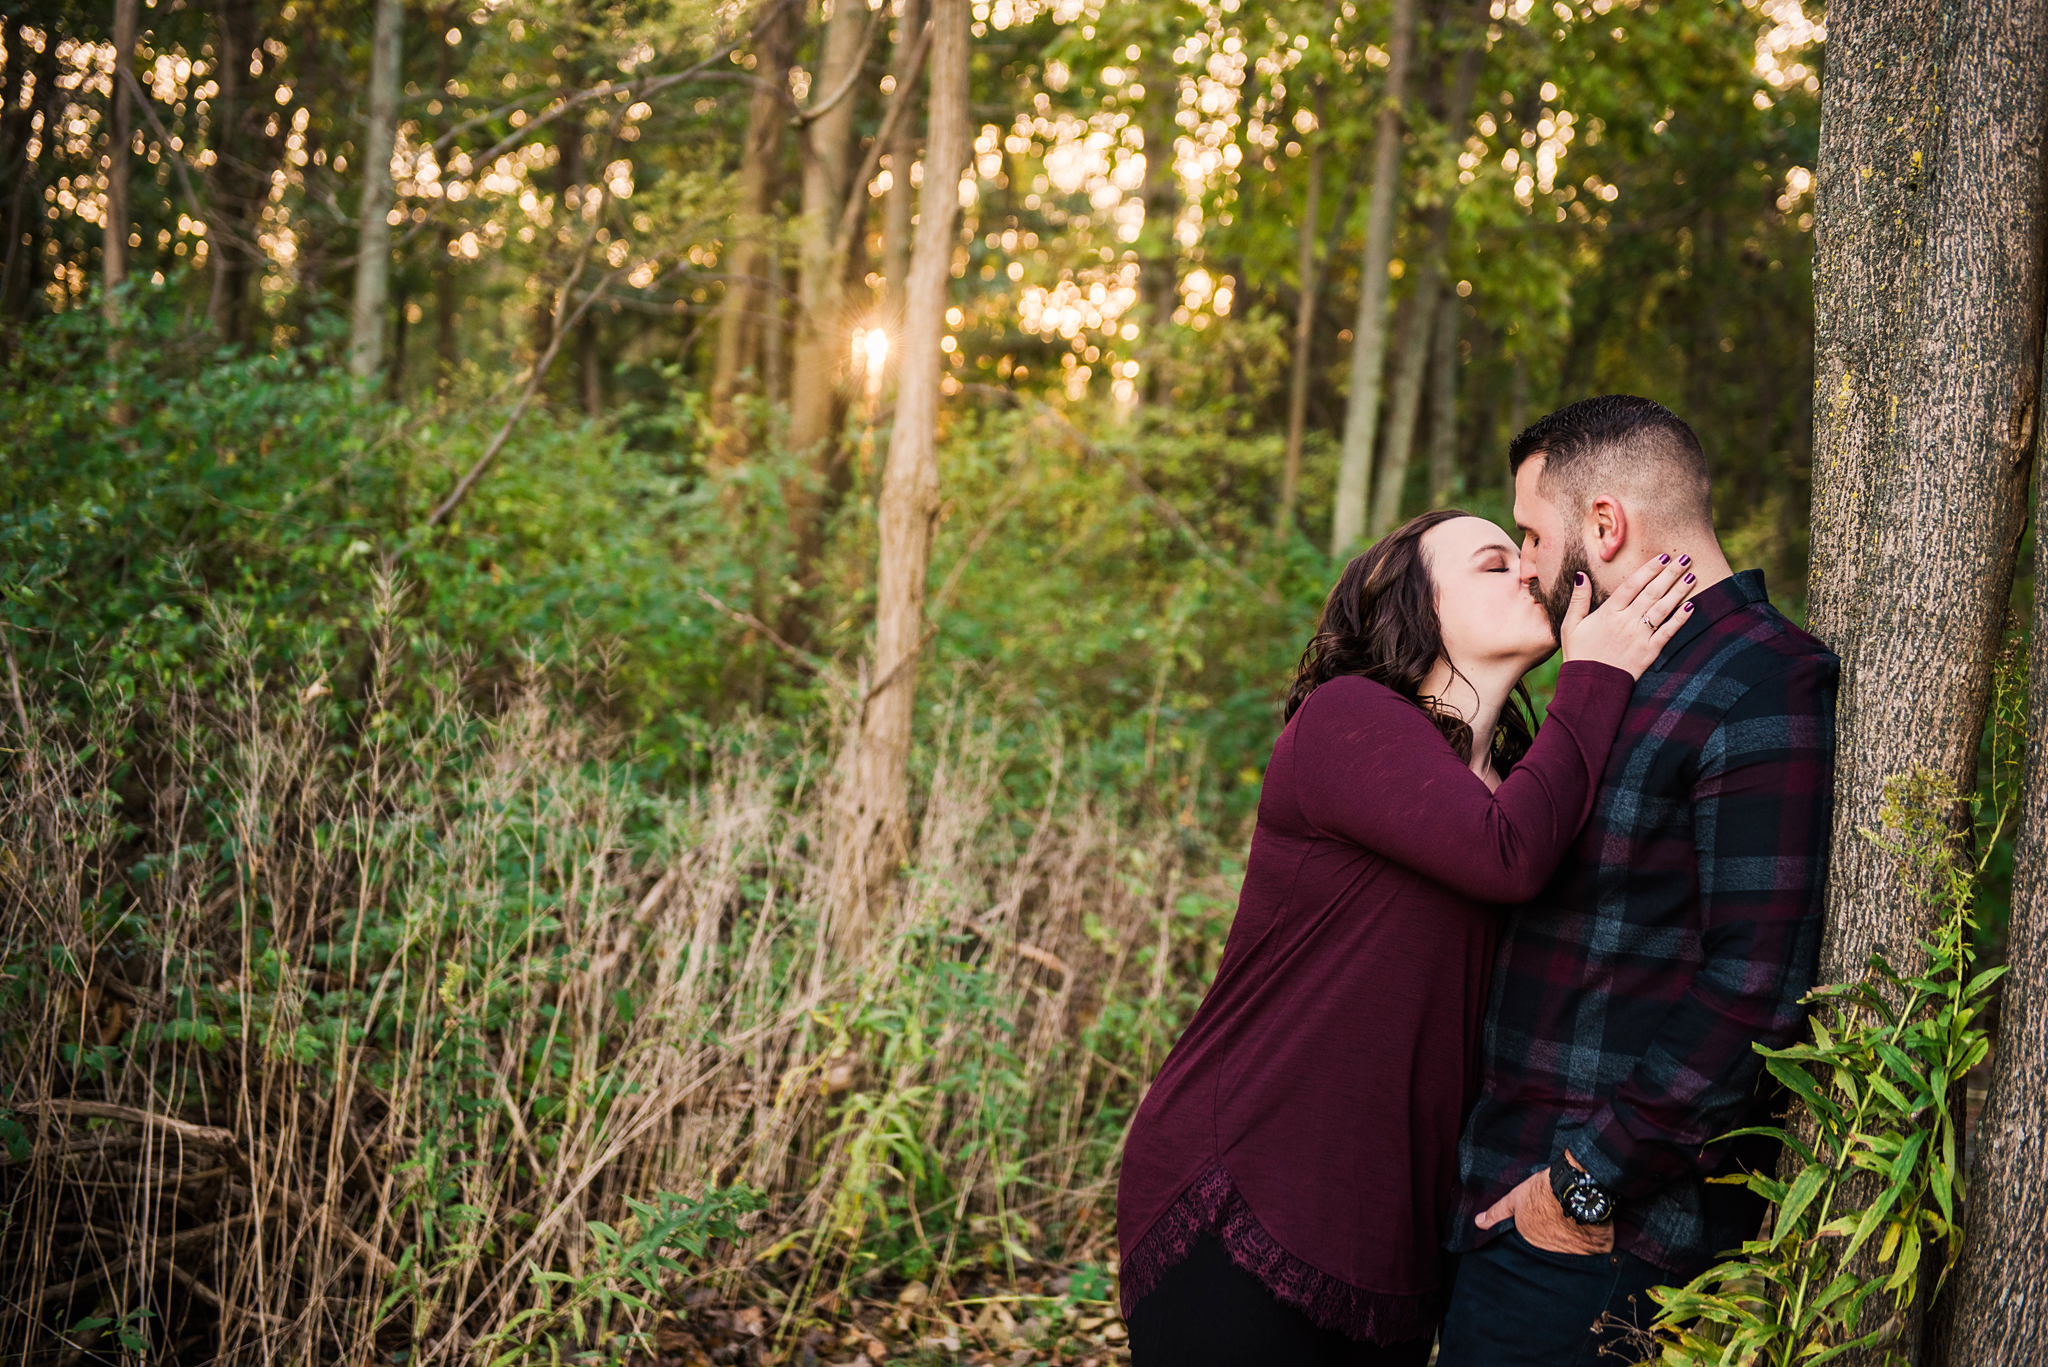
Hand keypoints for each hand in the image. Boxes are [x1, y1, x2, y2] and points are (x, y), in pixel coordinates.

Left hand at [1474, 1164, 1614, 1255]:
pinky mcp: (1596, 1251)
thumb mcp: (1516, 1198)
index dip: (1539, 1234)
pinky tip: (1594, 1235)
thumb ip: (1498, 1213)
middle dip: (1554, 1241)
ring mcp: (1574, 1254)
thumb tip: (1478, 1224)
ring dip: (1574, 1246)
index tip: (1545, 1227)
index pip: (1533, 1245)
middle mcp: (1551, 1252)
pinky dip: (1594, 1247)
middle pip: (1551, 1250)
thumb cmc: (1544, 1191)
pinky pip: (1595, 1253)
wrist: (1575, 1187)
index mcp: (1531, 1240)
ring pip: (1572, 1254)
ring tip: (1577, 1227)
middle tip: (1560, 1223)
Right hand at [1559, 551, 1695, 678]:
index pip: (1632, 585)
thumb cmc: (1579, 654)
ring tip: (1691, 575)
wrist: (1590, 686)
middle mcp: (1626, 621)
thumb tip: (1581, 575)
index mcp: (1608, 613)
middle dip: (1670, 573)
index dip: (1648, 569)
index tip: (1663, 557)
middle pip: (1652, 592)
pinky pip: (1668, 632)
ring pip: (1663, 608)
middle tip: (1685, 558)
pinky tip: (1690, 605)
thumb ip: (1578, 599)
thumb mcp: (1570, 625)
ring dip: (1679, 591)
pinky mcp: (1649, 652)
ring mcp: (1639, 637)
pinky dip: (1680, 618)